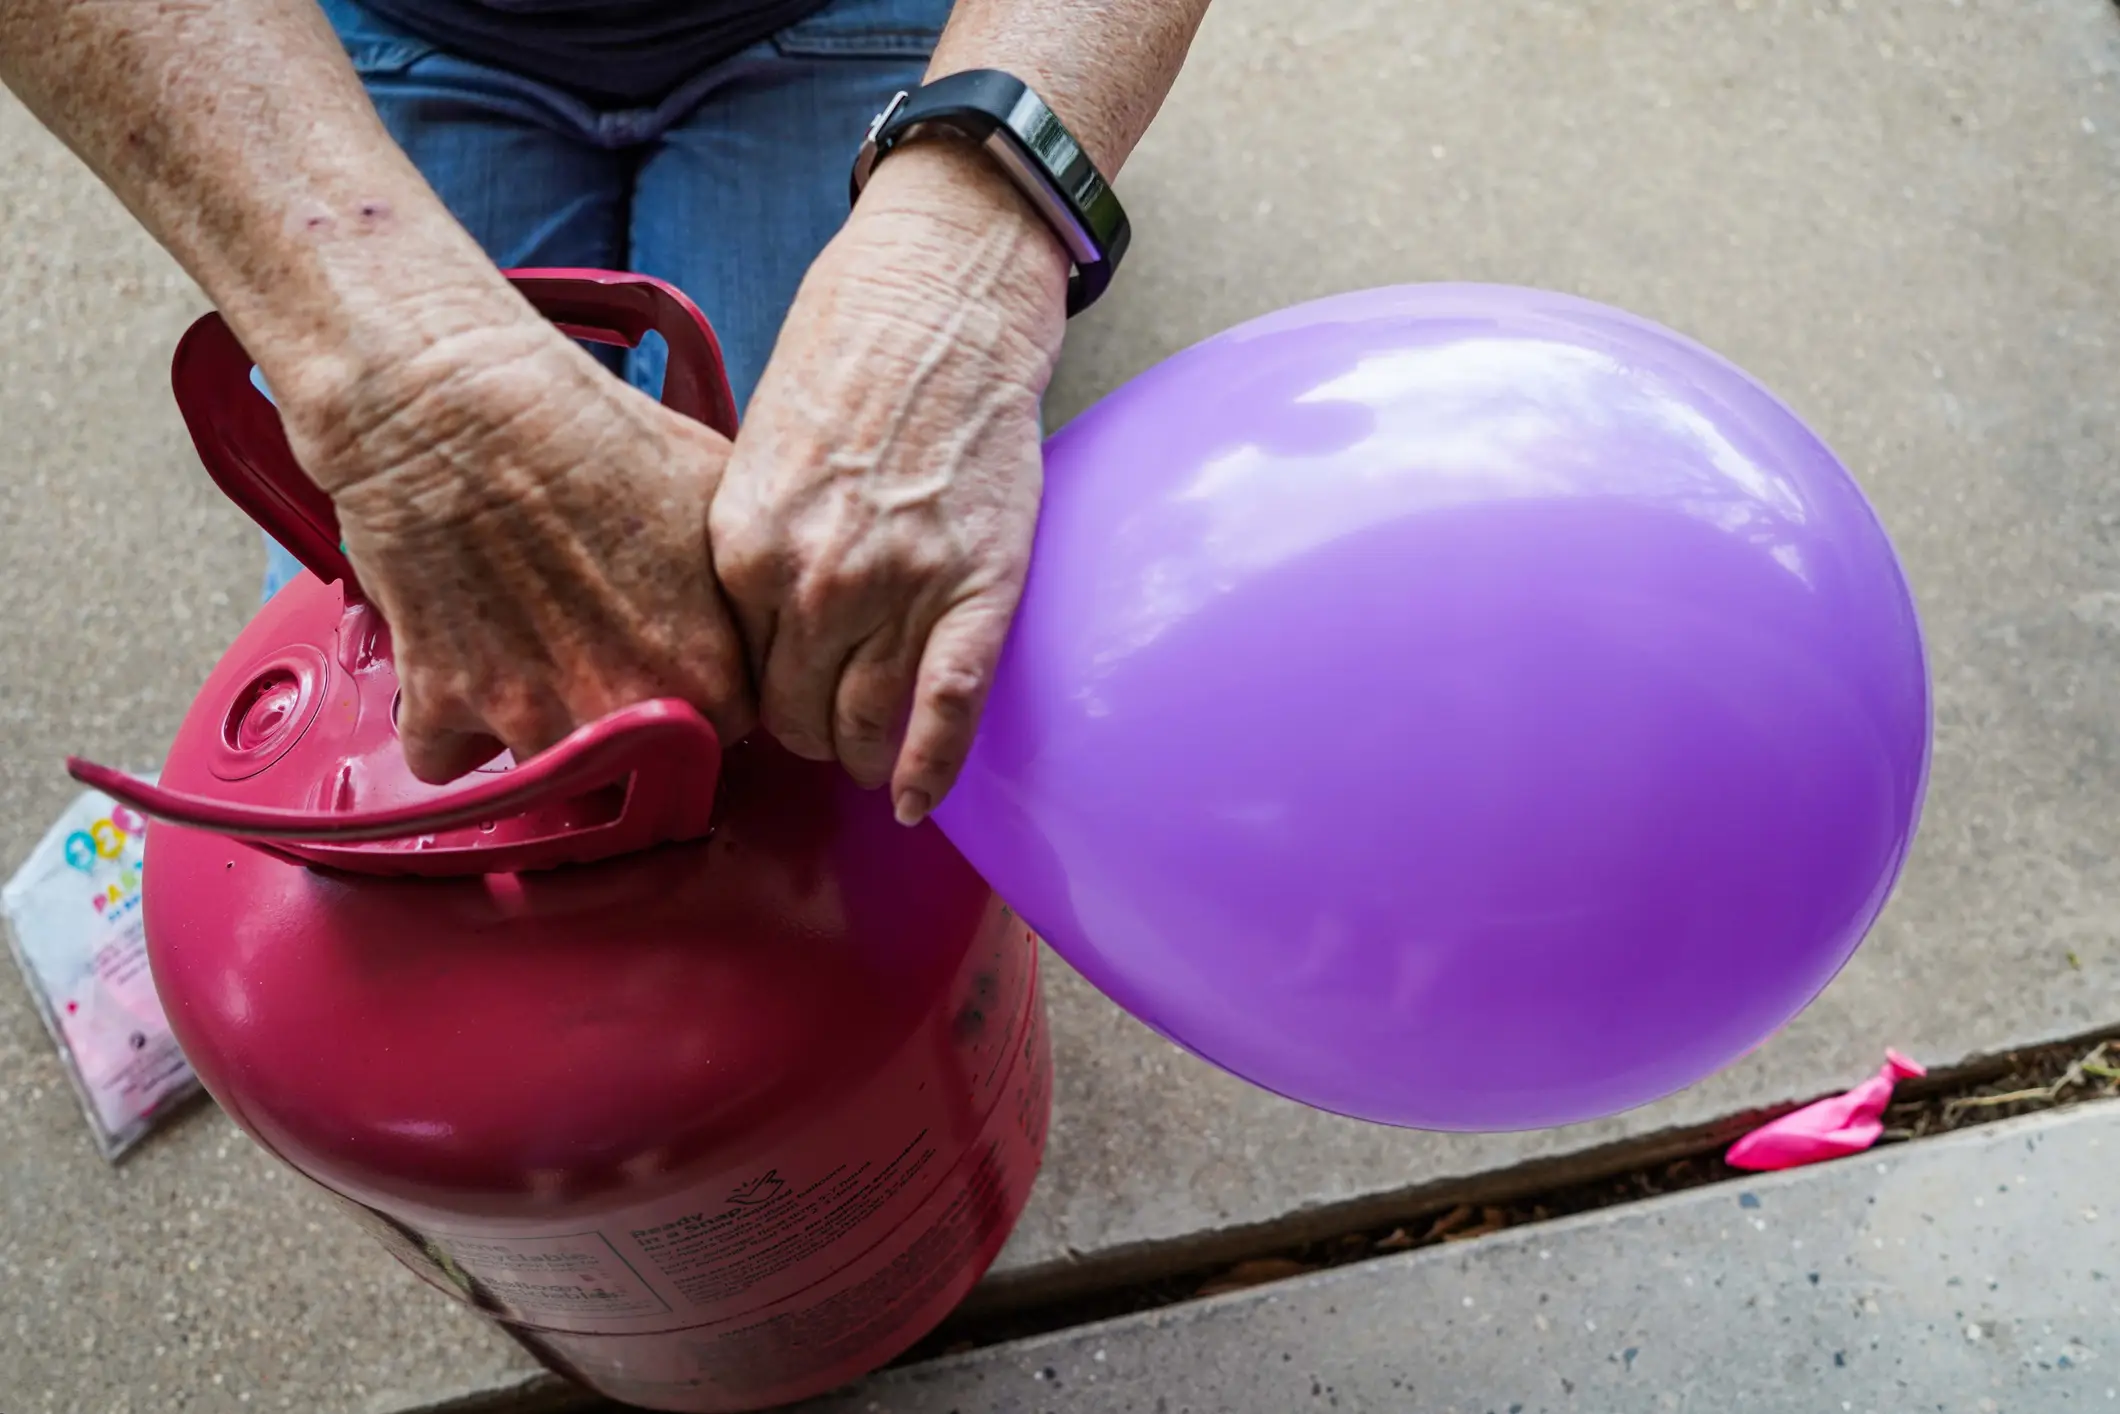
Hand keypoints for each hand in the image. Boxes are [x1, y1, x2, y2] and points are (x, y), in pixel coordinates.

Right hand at [280, 313, 754, 781]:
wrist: (456, 405)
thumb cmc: (591, 433)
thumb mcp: (719, 495)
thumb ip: (748, 585)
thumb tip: (767, 614)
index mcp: (706, 675)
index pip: (725, 734)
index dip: (700, 695)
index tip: (673, 662)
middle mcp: (622, 715)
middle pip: (637, 768)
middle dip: (623, 725)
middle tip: (599, 651)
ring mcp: (528, 719)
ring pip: (548, 770)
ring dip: (540, 725)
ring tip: (530, 642)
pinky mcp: (441, 707)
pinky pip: (451, 761)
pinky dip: (451, 722)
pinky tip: (465, 657)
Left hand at [711, 143, 1069, 824]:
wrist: (939, 300)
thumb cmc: (844, 363)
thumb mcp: (755, 457)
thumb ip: (750, 551)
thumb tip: (744, 633)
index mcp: (742, 550)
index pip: (737, 680)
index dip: (758, 702)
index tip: (779, 706)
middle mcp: (812, 582)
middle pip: (798, 719)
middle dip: (813, 735)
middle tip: (832, 729)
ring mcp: (898, 590)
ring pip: (867, 726)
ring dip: (868, 755)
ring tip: (878, 758)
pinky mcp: (977, 589)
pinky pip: (949, 708)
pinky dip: (933, 768)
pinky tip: (919, 805)